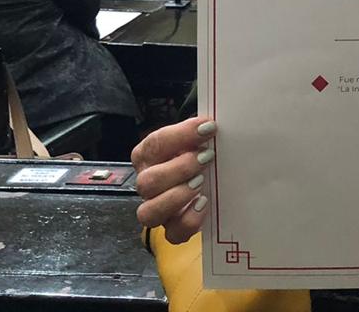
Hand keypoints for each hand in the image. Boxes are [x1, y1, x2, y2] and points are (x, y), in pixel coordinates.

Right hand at [132, 117, 216, 243]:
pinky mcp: (172, 228)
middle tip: (206, 158)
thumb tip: (211, 124)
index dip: (181, 135)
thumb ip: (199, 130)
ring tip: (201, 183)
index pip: (155, 144)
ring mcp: (157, 208)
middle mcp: (147, 183)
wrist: (207, 170)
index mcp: (148, 155)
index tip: (208, 128)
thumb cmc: (198, 148)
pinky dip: (188, 221)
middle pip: (147, 182)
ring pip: (149, 213)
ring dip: (177, 197)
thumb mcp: (196, 136)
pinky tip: (203, 204)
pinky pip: (173, 234)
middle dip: (179, 169)